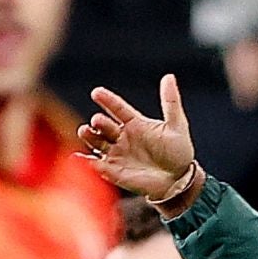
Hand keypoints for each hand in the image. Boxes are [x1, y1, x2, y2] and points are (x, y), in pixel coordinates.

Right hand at [78, 74, 196, 200]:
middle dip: (98, 122)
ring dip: (89, 136)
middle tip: (97, 121)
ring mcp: (117, 153)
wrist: (179, 181)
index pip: (117, 108)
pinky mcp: (115, 171)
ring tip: (85, 131)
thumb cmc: (179, 153)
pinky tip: (77, 157)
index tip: (97, 93)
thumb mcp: (177, 126)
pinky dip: (86, 162)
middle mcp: (123, 136)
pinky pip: (97, 165)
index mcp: (135, 123)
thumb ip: (171, 103)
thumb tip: (169, 77)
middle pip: (104, 125)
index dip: (107, 100)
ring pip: (97, 142)